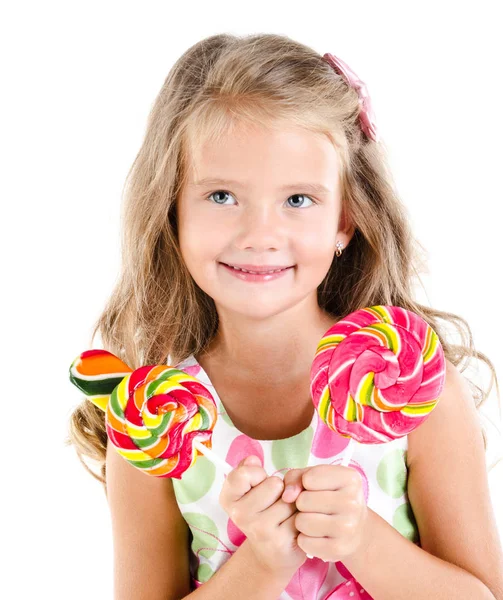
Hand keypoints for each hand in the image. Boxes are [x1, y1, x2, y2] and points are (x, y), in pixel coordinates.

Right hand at [219, 455, 306, 574]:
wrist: (272, 556)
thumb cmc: (265, 512)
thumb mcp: (253, 488)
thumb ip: (250, 468)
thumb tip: (253, 460)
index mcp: (229, 499)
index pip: (244, 473)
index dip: (257, 474)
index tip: (258, 484)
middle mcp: (239, 515)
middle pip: (273, 483)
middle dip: (280, 490)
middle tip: (274, 504)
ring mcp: (259, 530)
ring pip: (288, 498)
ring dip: (292, 504)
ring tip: (284, 516)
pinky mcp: (279, 541)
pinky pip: (299, 514)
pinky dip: (300, 517)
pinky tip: (292, 528)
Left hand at [281, 464, 367, 562]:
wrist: (355, 529)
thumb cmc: (328, 496)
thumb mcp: (314, 478)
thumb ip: (295, 478)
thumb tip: (287, 496)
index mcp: (350, 478)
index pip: (308, 478)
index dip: (305, 484)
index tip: (315, 489)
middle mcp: (352, 502)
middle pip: (303, 501)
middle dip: (302, 504)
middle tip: (314, 507)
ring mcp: (348, 527)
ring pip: (302, 522)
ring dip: (302, 521)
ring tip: (314, 520)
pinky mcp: (339, 549)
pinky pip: (304, 542)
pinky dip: (305, 539)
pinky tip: (316, 535)